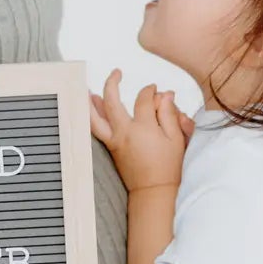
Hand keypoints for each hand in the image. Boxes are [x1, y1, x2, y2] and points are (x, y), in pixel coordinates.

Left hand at [88, 68, 190, 191]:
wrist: (153, 190)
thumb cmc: (168, 166)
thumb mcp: (176, 139)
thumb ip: (170, 114)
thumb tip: (165, 94)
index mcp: (144, 128)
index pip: (144, 99)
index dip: (151, 91)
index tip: (156, 90)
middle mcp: (125, 132)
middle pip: (112, 101)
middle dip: (112, 83)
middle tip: (117, 72)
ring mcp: (115, 141)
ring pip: (95, 118)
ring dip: (90, 102)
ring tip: (86, 88)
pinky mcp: (111, 148)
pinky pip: (97, 129)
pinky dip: (93, 116)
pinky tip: (92, 107)